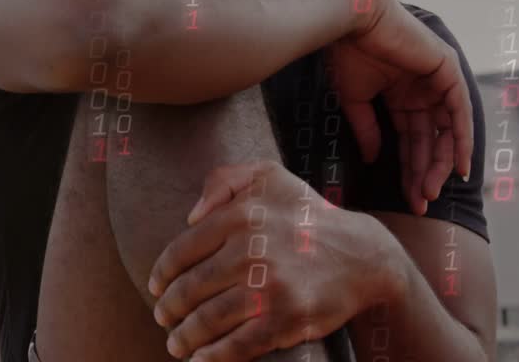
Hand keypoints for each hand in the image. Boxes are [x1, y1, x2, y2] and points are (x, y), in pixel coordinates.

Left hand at [148, 162, 397, 360]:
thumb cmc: (307, 214)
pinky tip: (199, 360)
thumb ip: (222, 180)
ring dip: (184, 336)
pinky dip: (212, 356)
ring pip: (208, 318)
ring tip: (175, 343)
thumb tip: (190, 215)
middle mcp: (250, 249)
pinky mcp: (285, 319)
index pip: (183, 249)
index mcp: (240, 215)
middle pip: (191, 288)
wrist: (363, 256)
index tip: (155, 287)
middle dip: (169, 308)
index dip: (162, 273)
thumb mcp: (267, 175)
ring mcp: (268, 287)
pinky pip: (238, 344)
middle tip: (162, 317)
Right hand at [332, 0, 473, 214]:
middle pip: (430, 139)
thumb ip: (368, 129)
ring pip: (446, 130)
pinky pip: (460, 111)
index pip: (411, 138)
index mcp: (402, 94)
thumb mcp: (356, 99)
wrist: (352, 18)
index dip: (410, 169)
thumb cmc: (347, 52)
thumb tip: (375, 159)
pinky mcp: (447, 70)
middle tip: (421, 202)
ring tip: (432, 190)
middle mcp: (423, 90)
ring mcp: (438, 80)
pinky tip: (458, 164)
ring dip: (441, 162)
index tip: (409, 198)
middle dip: (425, 172)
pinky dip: (461, 137)